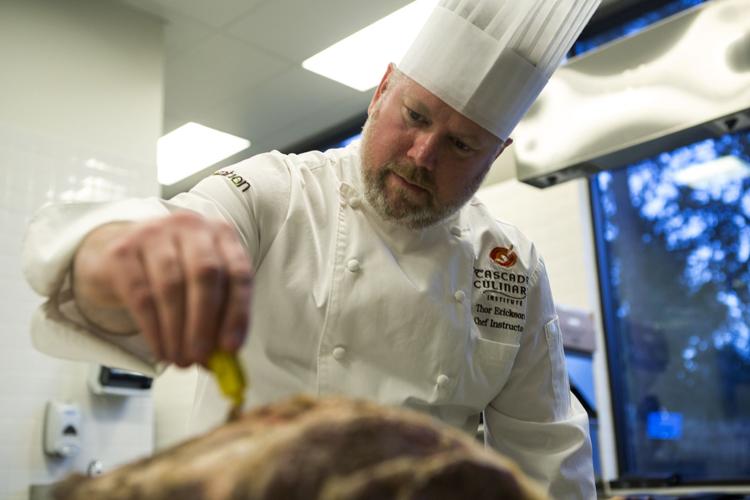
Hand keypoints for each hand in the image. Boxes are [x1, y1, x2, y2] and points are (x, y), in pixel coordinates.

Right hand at [72, 211, 252, 366]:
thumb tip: (224, 360)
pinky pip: (141, 295)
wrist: (123, 254)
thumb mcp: (203, 286)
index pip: (238, 272)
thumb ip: (219, 317)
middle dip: (204, 322)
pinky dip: (153, 329)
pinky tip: (161, 349)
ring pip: (171, 286)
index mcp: (221, 233)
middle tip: (200, 358)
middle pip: (205, 275)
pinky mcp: (123, 250)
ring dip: (177, 331)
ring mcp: (154, 233)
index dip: (238, 312)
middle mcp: (191, 226)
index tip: (231, 348)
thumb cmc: (175, 272)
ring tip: (180, 359)